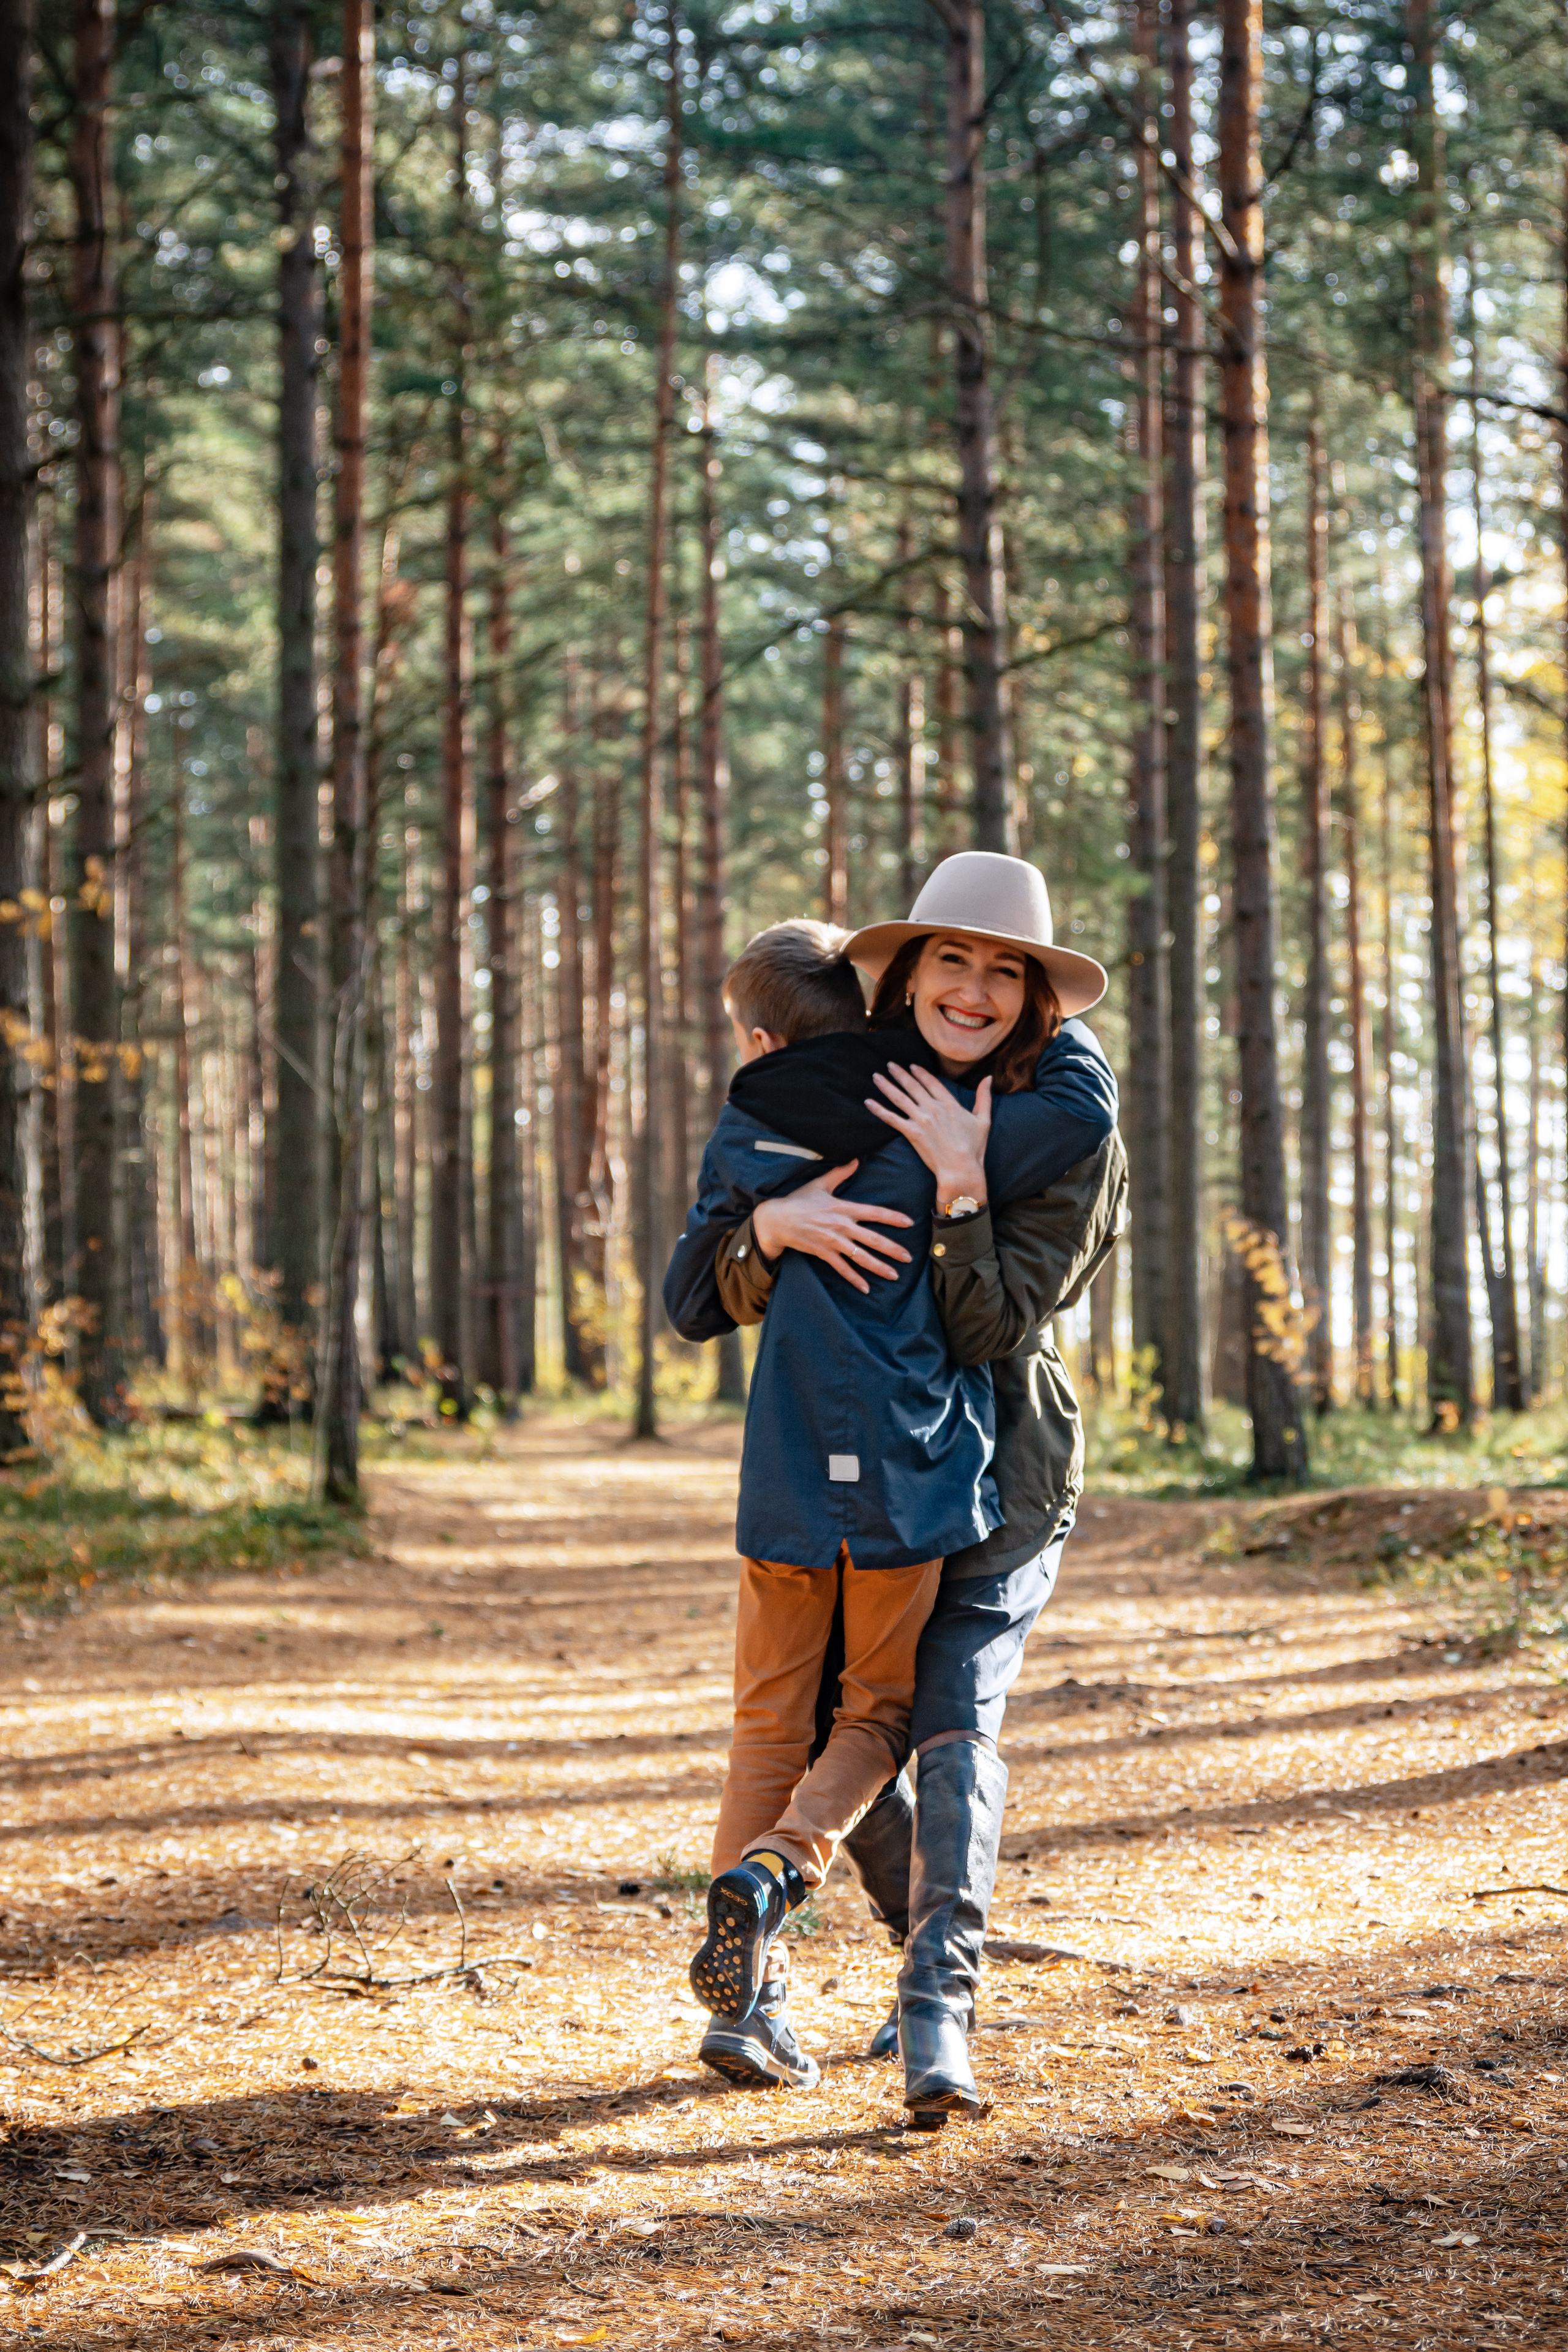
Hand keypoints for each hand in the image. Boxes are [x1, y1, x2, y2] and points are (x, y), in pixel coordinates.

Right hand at [751, 1162, 913, 1293]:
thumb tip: (856, 1160)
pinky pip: (842, 1269)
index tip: (909, 1223)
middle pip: (873, 1239)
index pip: (874, 1212)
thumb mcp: (820, 1184)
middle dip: (892, 1249)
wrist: (776, 1219)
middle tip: (909, 1257)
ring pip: (861, 1257)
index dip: (893, 1218)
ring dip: (879, 1267)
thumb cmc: (798, 1200)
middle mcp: (841, 1226)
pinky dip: (854, 1280)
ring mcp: (833, 1242)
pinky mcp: (823, 1253)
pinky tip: (866, 1288)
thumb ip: (840, 1173)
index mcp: (843, 1207)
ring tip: (894, 1275)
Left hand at [867, 1065, 990, 1201]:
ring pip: (900, 1098)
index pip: (931, 1083)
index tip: (911, 1066)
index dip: (920, 1073)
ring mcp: (921, 1120)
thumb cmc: (974, 1148)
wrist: (961, 1169)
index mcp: (950, 1104)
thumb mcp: (983, 1120)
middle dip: (900, 1074)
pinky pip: (892, 1118)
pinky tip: (868, 1102)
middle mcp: (933, 1108)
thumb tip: (989, 1078)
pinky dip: (879, 1110)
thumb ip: (984, 1097)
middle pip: (913, 1086)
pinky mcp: (912, 1133)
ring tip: (876, 1076)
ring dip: (886, 1086)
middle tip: (889, 1064)